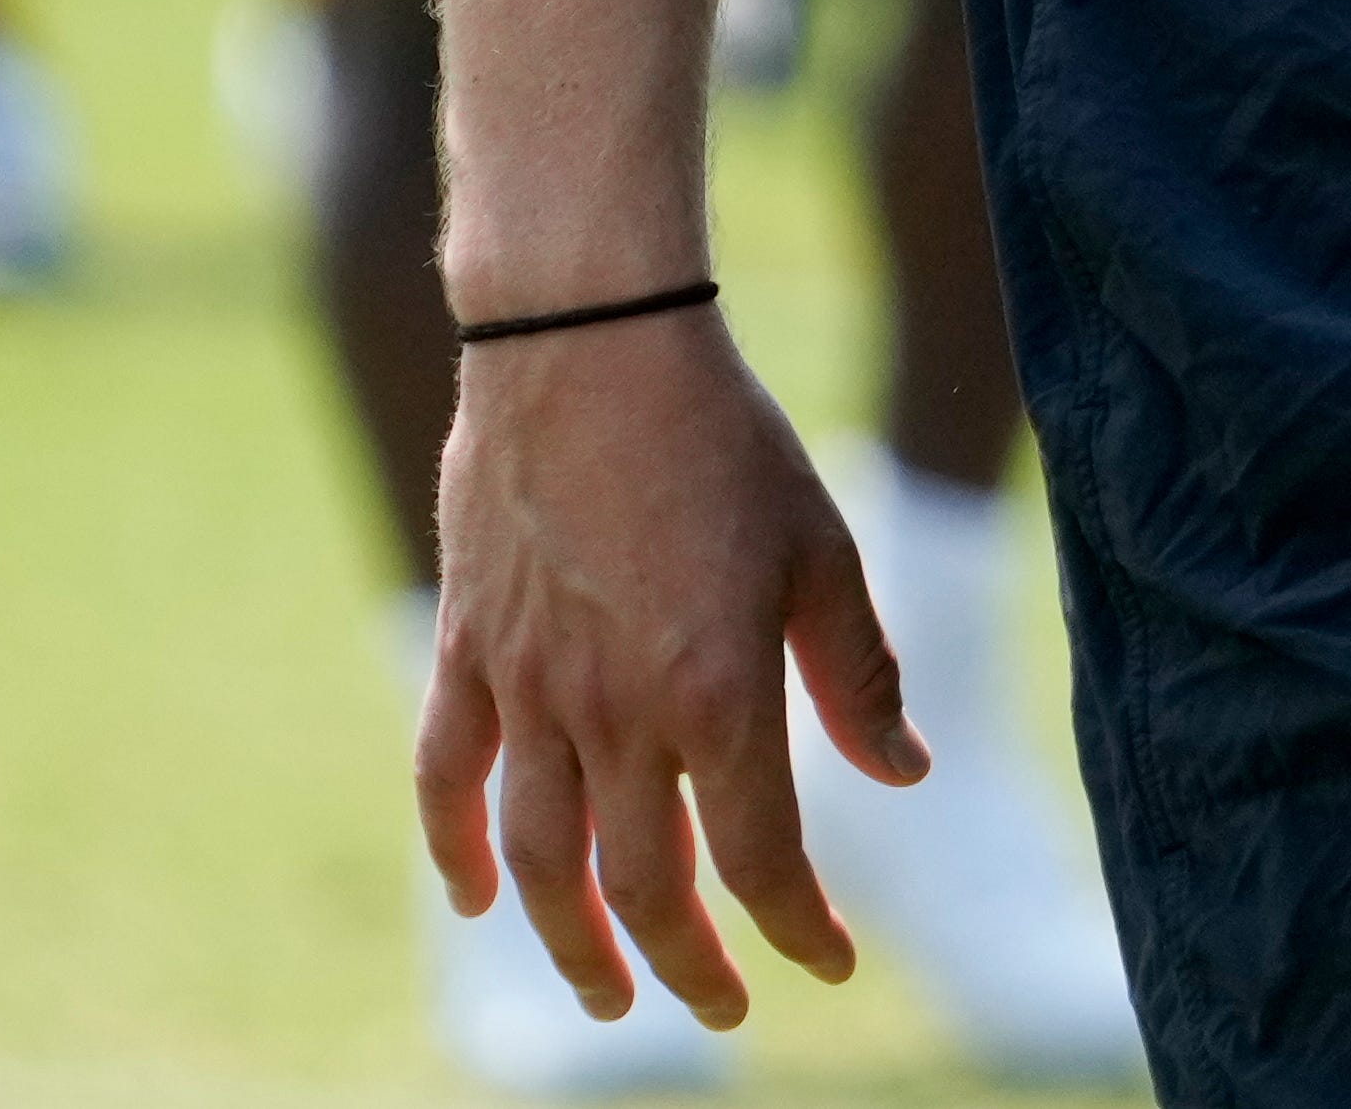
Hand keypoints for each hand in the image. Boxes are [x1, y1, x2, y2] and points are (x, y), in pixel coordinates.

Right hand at [420, 306, 922, 1033]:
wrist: (590, 344)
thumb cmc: (723, 438)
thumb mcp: (820, 549)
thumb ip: (859, 674)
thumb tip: (904, 775)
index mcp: (717, 691)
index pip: (761, 858)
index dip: (798, 927)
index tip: (827, 963)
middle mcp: (616, 710)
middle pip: (645, 886)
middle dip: (689, 966)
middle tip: (722, 1007)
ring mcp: (529, 688)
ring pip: (540, 860)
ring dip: (573, 945)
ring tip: (609, 992)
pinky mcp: (468, 652)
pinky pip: (446, 780)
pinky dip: (456, 853)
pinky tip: (479, 900)